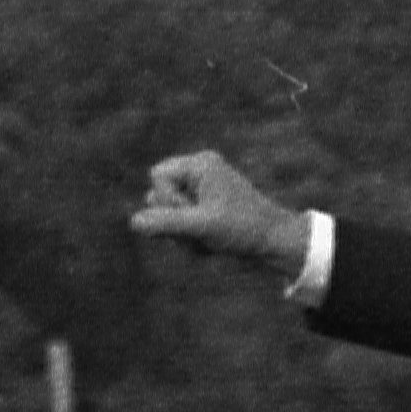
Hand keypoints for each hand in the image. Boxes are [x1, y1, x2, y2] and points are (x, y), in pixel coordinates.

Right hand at [133, 145, 312, 273]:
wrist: (276, 242)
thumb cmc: (243, 228)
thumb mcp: (201, 226)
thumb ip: (166, 223)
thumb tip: (134, 223)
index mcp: (200, 165)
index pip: (157, 176)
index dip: (167, 200)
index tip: (191, 213)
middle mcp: (200, 173)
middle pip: (159, 195)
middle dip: (173, 220)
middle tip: (199, 232)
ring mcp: (203, 192)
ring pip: (169, 214)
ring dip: (182, 234)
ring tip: (206, 242)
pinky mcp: (206, 210)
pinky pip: (182, 224)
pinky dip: (192, 238)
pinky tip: (210, 247)